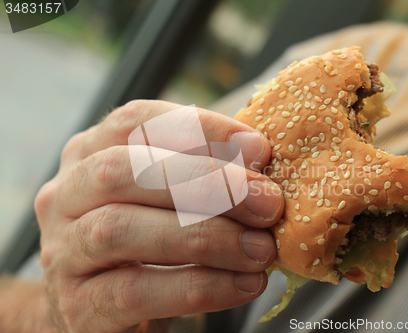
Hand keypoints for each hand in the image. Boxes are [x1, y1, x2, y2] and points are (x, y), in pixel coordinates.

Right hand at [35, 100, 283, 332]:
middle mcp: (66, 195)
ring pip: (122, 230)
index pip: (136, 122)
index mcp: (90, 154)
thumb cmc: (147, 237)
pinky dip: (197, 286)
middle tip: (267, 203)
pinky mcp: (75, 305)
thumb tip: (259, 159)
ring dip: (205, 237)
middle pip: (124, 171)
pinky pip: (133, 293)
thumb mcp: (166, 195)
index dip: (200, 129)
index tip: (258, 148)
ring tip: (259, 250)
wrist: (103, 303)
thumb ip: (201, 173)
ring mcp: (63, 251)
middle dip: (207, 183)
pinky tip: (241, 285)